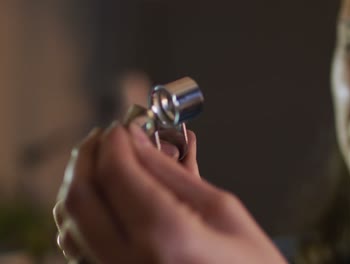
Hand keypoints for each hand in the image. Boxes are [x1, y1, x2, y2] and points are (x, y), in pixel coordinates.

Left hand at [53, 123, 285, 263]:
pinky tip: (104, 197)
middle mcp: (131, 261)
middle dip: (90, 156)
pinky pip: (79, 245)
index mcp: (168, 237)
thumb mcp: (222, 209)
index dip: (115, 141)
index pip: (118, 174)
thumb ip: (174, 173)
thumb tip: (141, 141)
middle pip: (82, 197)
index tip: (124, 127)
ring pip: (71, 222)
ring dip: (83, 182)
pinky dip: (83, 213)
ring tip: (106, 160)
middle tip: (110, 137)